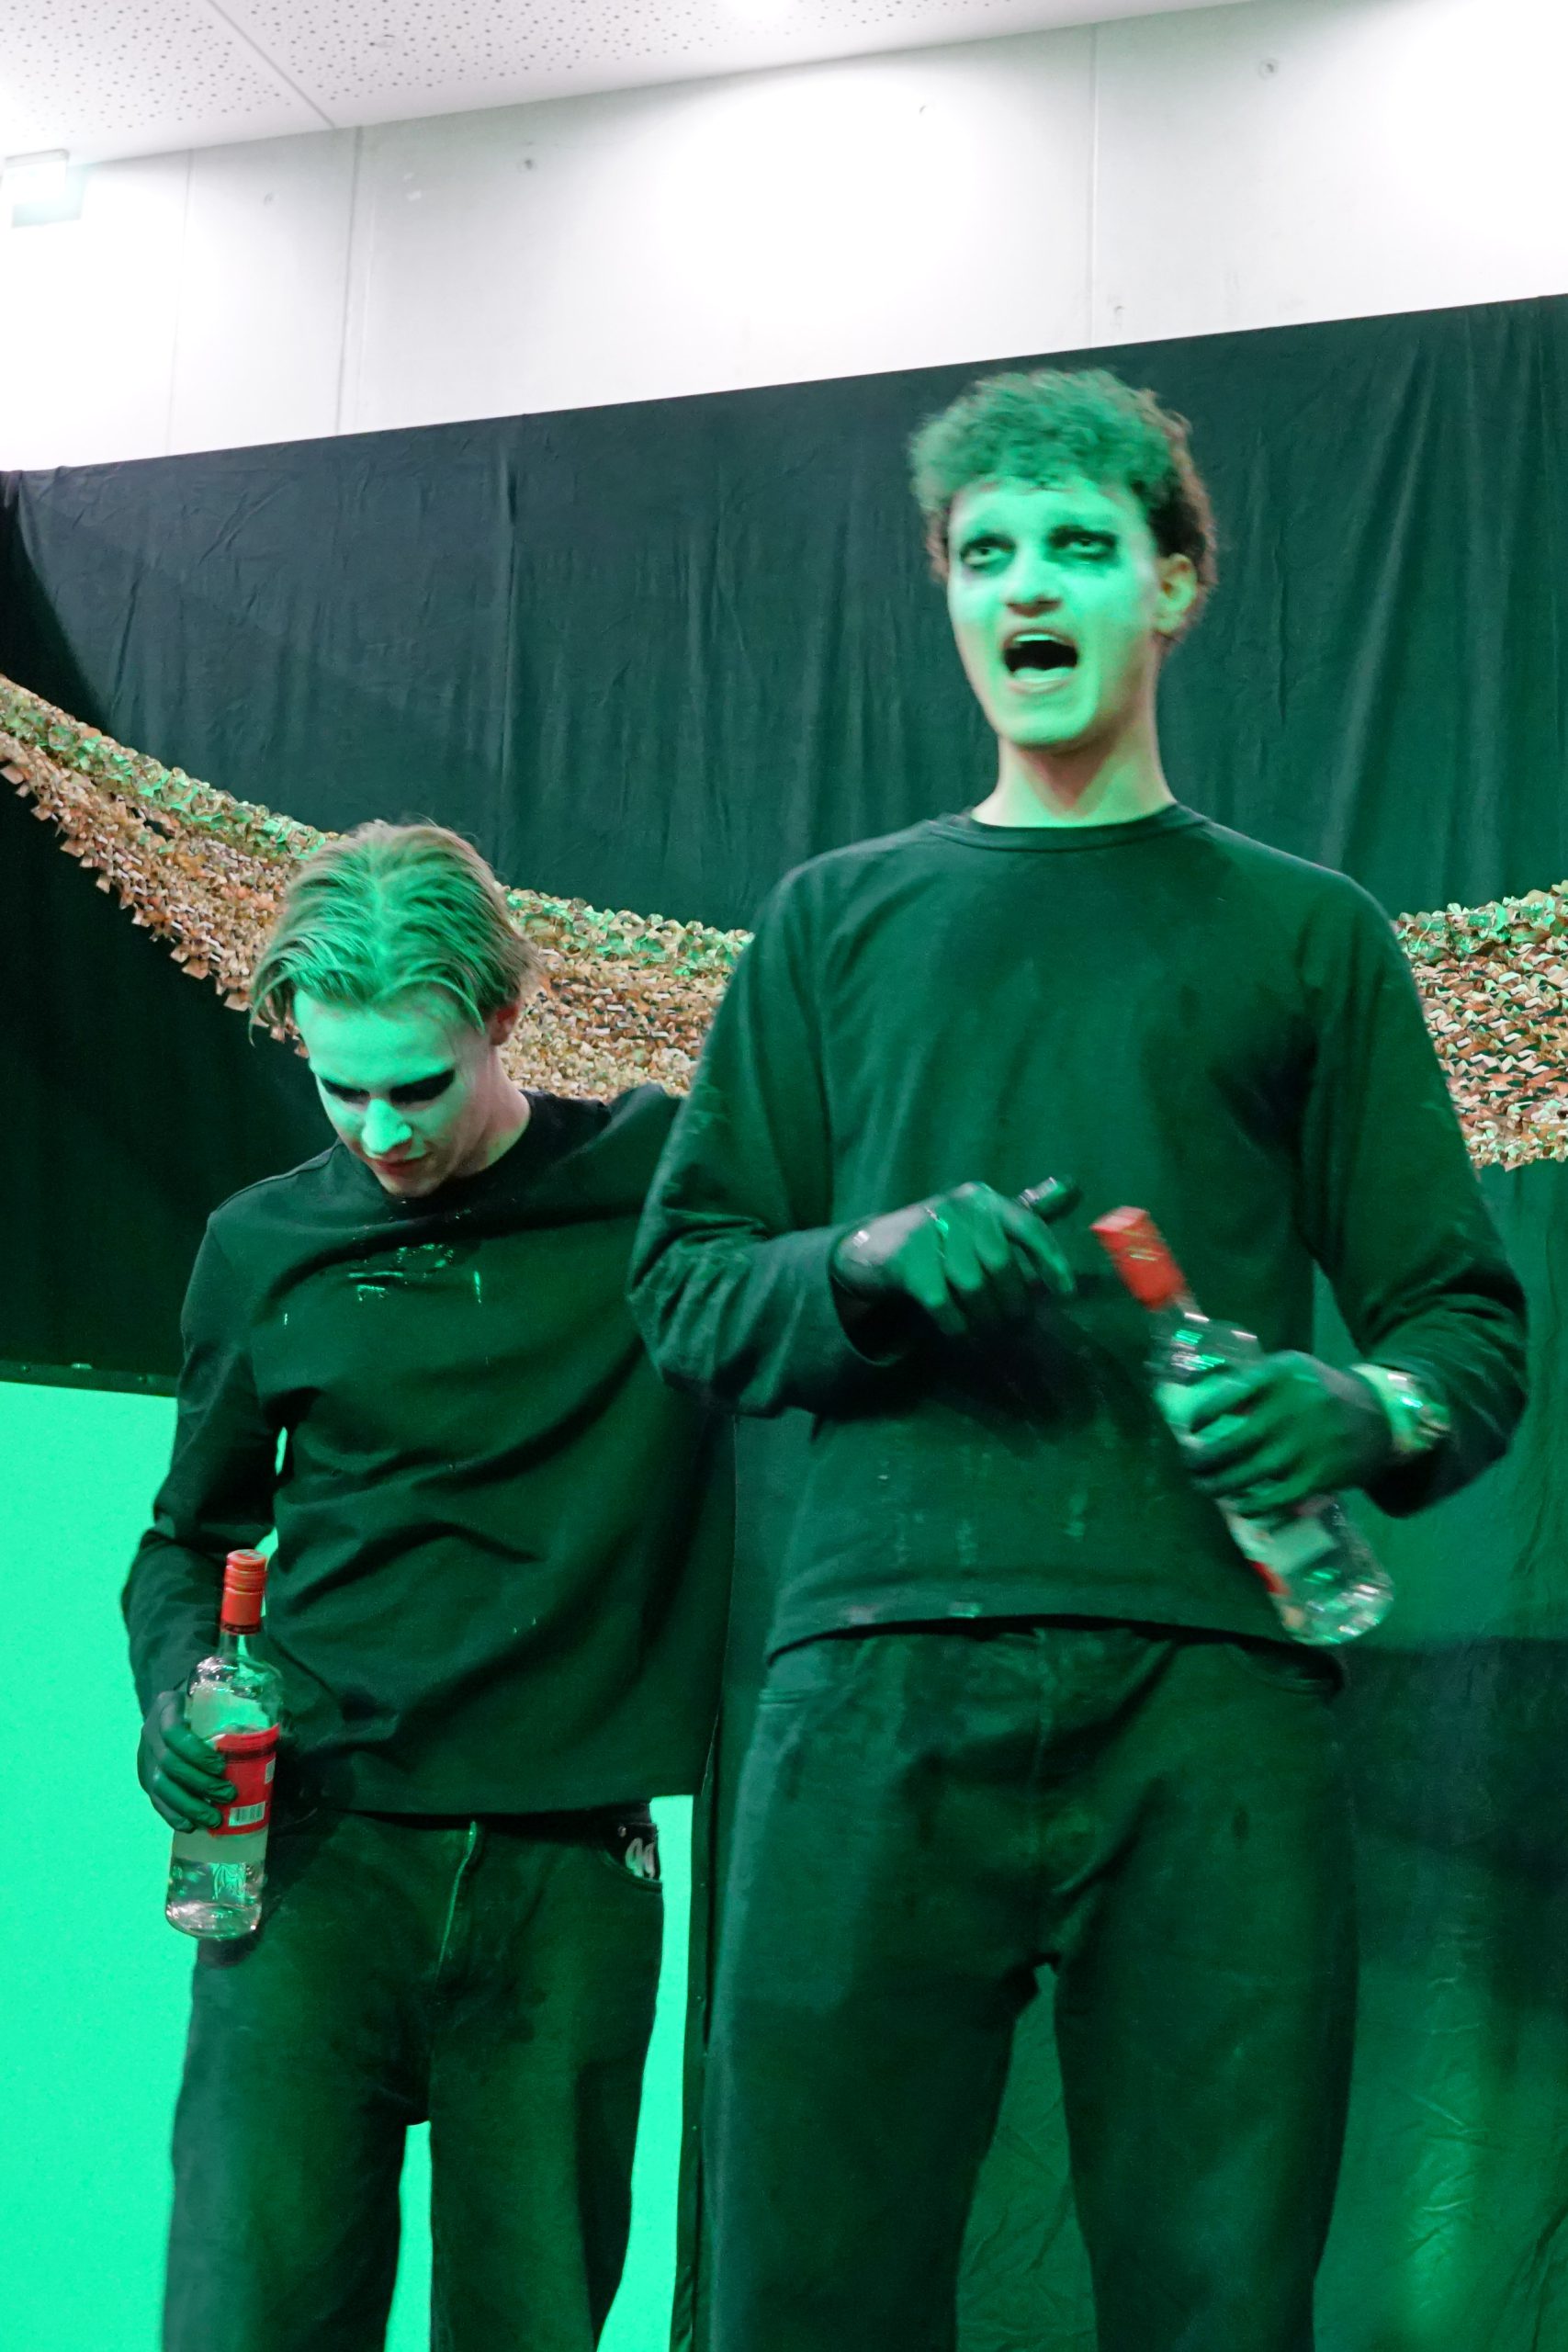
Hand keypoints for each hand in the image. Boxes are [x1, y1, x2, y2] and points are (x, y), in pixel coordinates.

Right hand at [138, 1688, 236, 1831]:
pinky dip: (173, 1815)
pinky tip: (191, 1826)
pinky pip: (155, 1801)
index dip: (196, 1753)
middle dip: (201, 1784)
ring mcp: (145, 1758)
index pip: (174, 1733)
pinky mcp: (145, 1778)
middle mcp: (150, 1734)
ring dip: (189, 1806)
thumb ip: (228, 1707)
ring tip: (214, 1819)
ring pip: (161, 1787)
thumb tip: (264, 1730)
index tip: (220, 1765)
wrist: (169, 1708)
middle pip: (170, 1764)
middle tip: (228, 1795)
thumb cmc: (198, 1702)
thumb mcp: (208, 1696)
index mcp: (166, 1708)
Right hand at [831, 1180, 1074, 1341]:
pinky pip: (942, 1303)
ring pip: (973, 1287)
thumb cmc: (943, 1237)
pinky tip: (960, 1330)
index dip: (1052, 1262)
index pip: (1029, 1227)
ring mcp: (929, 1231)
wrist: (876, 1246)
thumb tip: (1074, 1186)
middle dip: (1014, 1302)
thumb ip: (1027, 1210)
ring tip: (989, 1330)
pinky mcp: (905, 1260)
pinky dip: (956, 1324)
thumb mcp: (984, 1221)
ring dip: (985, 1317)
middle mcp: (960, 1208)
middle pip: (1002, 1266)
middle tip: (1017, 1325)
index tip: (1067, 1295)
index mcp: (985, 1199)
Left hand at [1179, 1352, 1393, 1515]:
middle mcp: (1295, 1406)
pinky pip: (1279, 1497)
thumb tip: (1198, 1401)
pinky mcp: (1322, 1474)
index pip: (1229, 1395)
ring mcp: (1309, 1443)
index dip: (1203, 1416)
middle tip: (1190, 1465)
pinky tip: (1240, 1507)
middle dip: (1204, 1458)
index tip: (1190, 1429)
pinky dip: (1255, 1506)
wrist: (1381, 1416)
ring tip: (1204, 1486)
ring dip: (1221, 1484)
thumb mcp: (1290, 1372)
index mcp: (1282, 1373)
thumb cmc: (1320, 1393)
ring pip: (1253, 1471)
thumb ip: (1251, 1383)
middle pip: (1236, 1439)